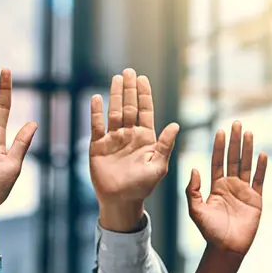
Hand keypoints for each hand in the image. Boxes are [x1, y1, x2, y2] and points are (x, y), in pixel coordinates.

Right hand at [89, 69, 178, 230]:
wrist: (121, 201)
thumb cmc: (143, 186)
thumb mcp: (159, 166)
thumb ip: (165, 145)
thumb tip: (175, 125)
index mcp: (145, 137)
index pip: (145, 110)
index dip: (144, 94)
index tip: (143, 78)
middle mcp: (129, 134)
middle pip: (129, 106)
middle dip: (129, 89)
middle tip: (129, 71)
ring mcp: (113, 139)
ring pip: (114, 112)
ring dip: (115, 95)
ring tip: (116, 79)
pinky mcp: (98, 146)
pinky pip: (96, 126)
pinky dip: (96, 112)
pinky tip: (96, 98)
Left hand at [185, 121, 266, 255]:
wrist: (225, 247)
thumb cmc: (209, 230)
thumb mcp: (195, 209)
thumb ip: (192, 189)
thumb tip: (194, 169)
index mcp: (216, 186)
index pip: (218, 161)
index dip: (219, 146)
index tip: (220, 131)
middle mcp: (230, 185)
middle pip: (233, 158)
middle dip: (234, 141)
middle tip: (236, 123)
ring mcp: (244, 191)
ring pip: (246, 165)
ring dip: (248, 148)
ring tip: (249, 132)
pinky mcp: (256, 199)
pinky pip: (259, 180)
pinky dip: (261, 167)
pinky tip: (262, 154)